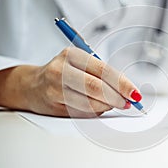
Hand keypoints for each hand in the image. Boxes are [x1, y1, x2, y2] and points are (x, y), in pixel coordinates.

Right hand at [0, 47, 141, 117]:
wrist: (32, 85)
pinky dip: (96, 112)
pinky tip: (99, 107)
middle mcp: (61, 70)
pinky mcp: (54, 104)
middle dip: (117, 98)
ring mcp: (55, 88)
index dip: (122, 84)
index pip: (103, 70)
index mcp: (72, 54)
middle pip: (96, 87)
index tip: (135, 94)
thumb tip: (126, 92)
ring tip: (114, 104)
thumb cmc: (64, 73)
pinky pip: (82, 112)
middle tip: (128, 103)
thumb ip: (102, 75)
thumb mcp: (81, 64)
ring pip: (90, 102)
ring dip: (107, 106)